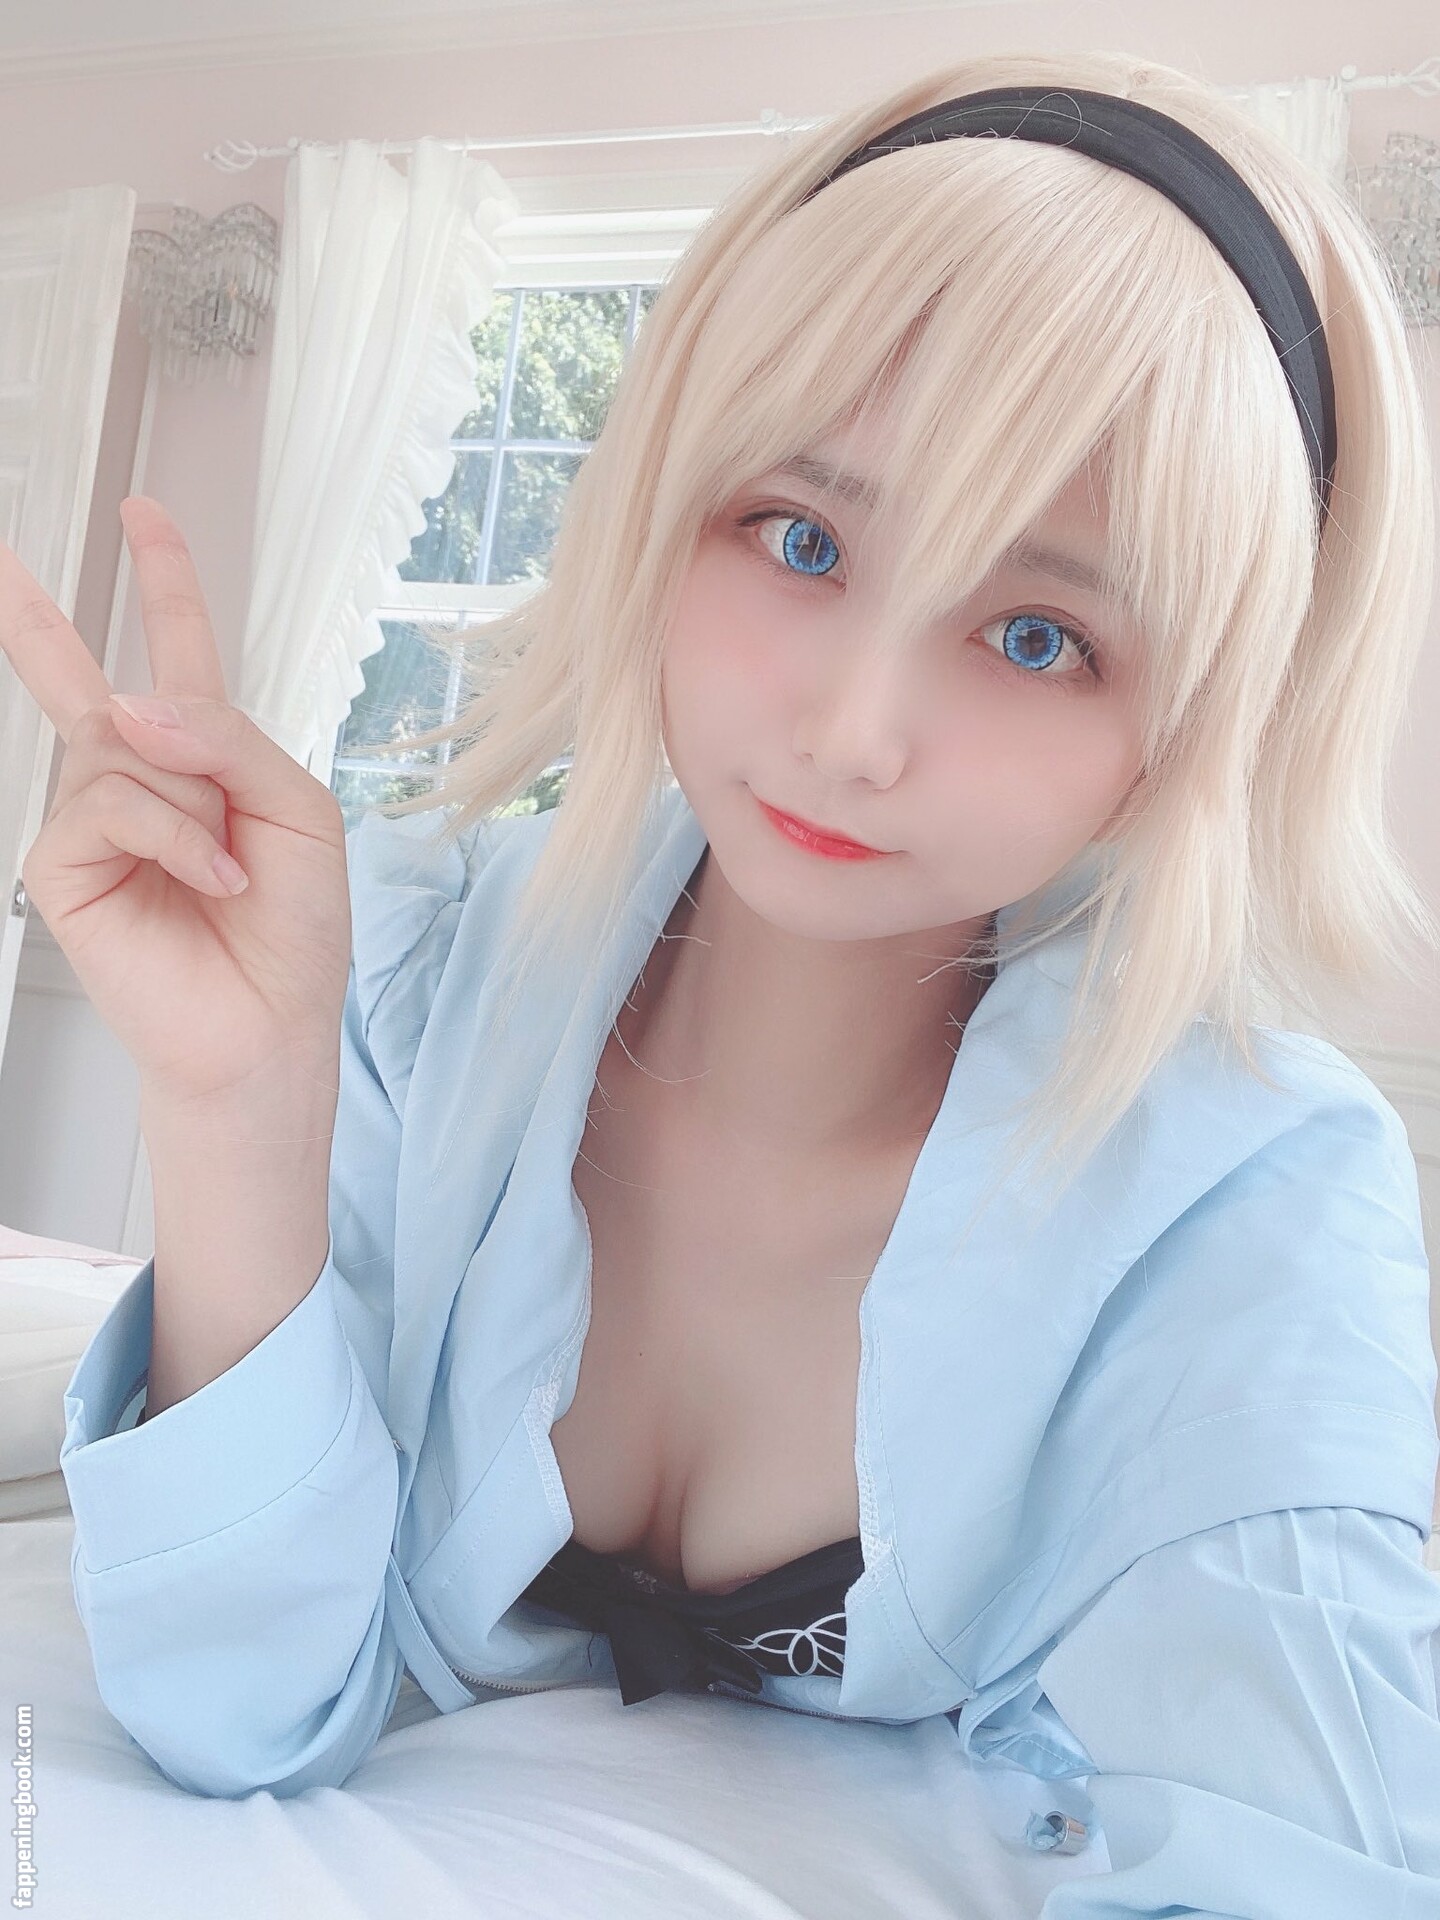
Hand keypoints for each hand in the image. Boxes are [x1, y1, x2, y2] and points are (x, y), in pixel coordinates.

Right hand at [1, 496, 350, 1109]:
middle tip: (0, 553)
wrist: (270, 1023)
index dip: (166, 581)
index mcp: (204, 759)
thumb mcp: (296, 807)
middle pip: (81, 676)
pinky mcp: (63, 864)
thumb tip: (129, 703)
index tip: (145, 515)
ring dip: (195, 802)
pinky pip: (114, 803)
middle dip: (35, 614)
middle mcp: (139, 779)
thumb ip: (227, 736)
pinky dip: (175, 838)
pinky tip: (209, 880)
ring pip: (126, 746)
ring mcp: (94, 819)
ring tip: (227, 868)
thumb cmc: (294, 926)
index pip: (179, 653)